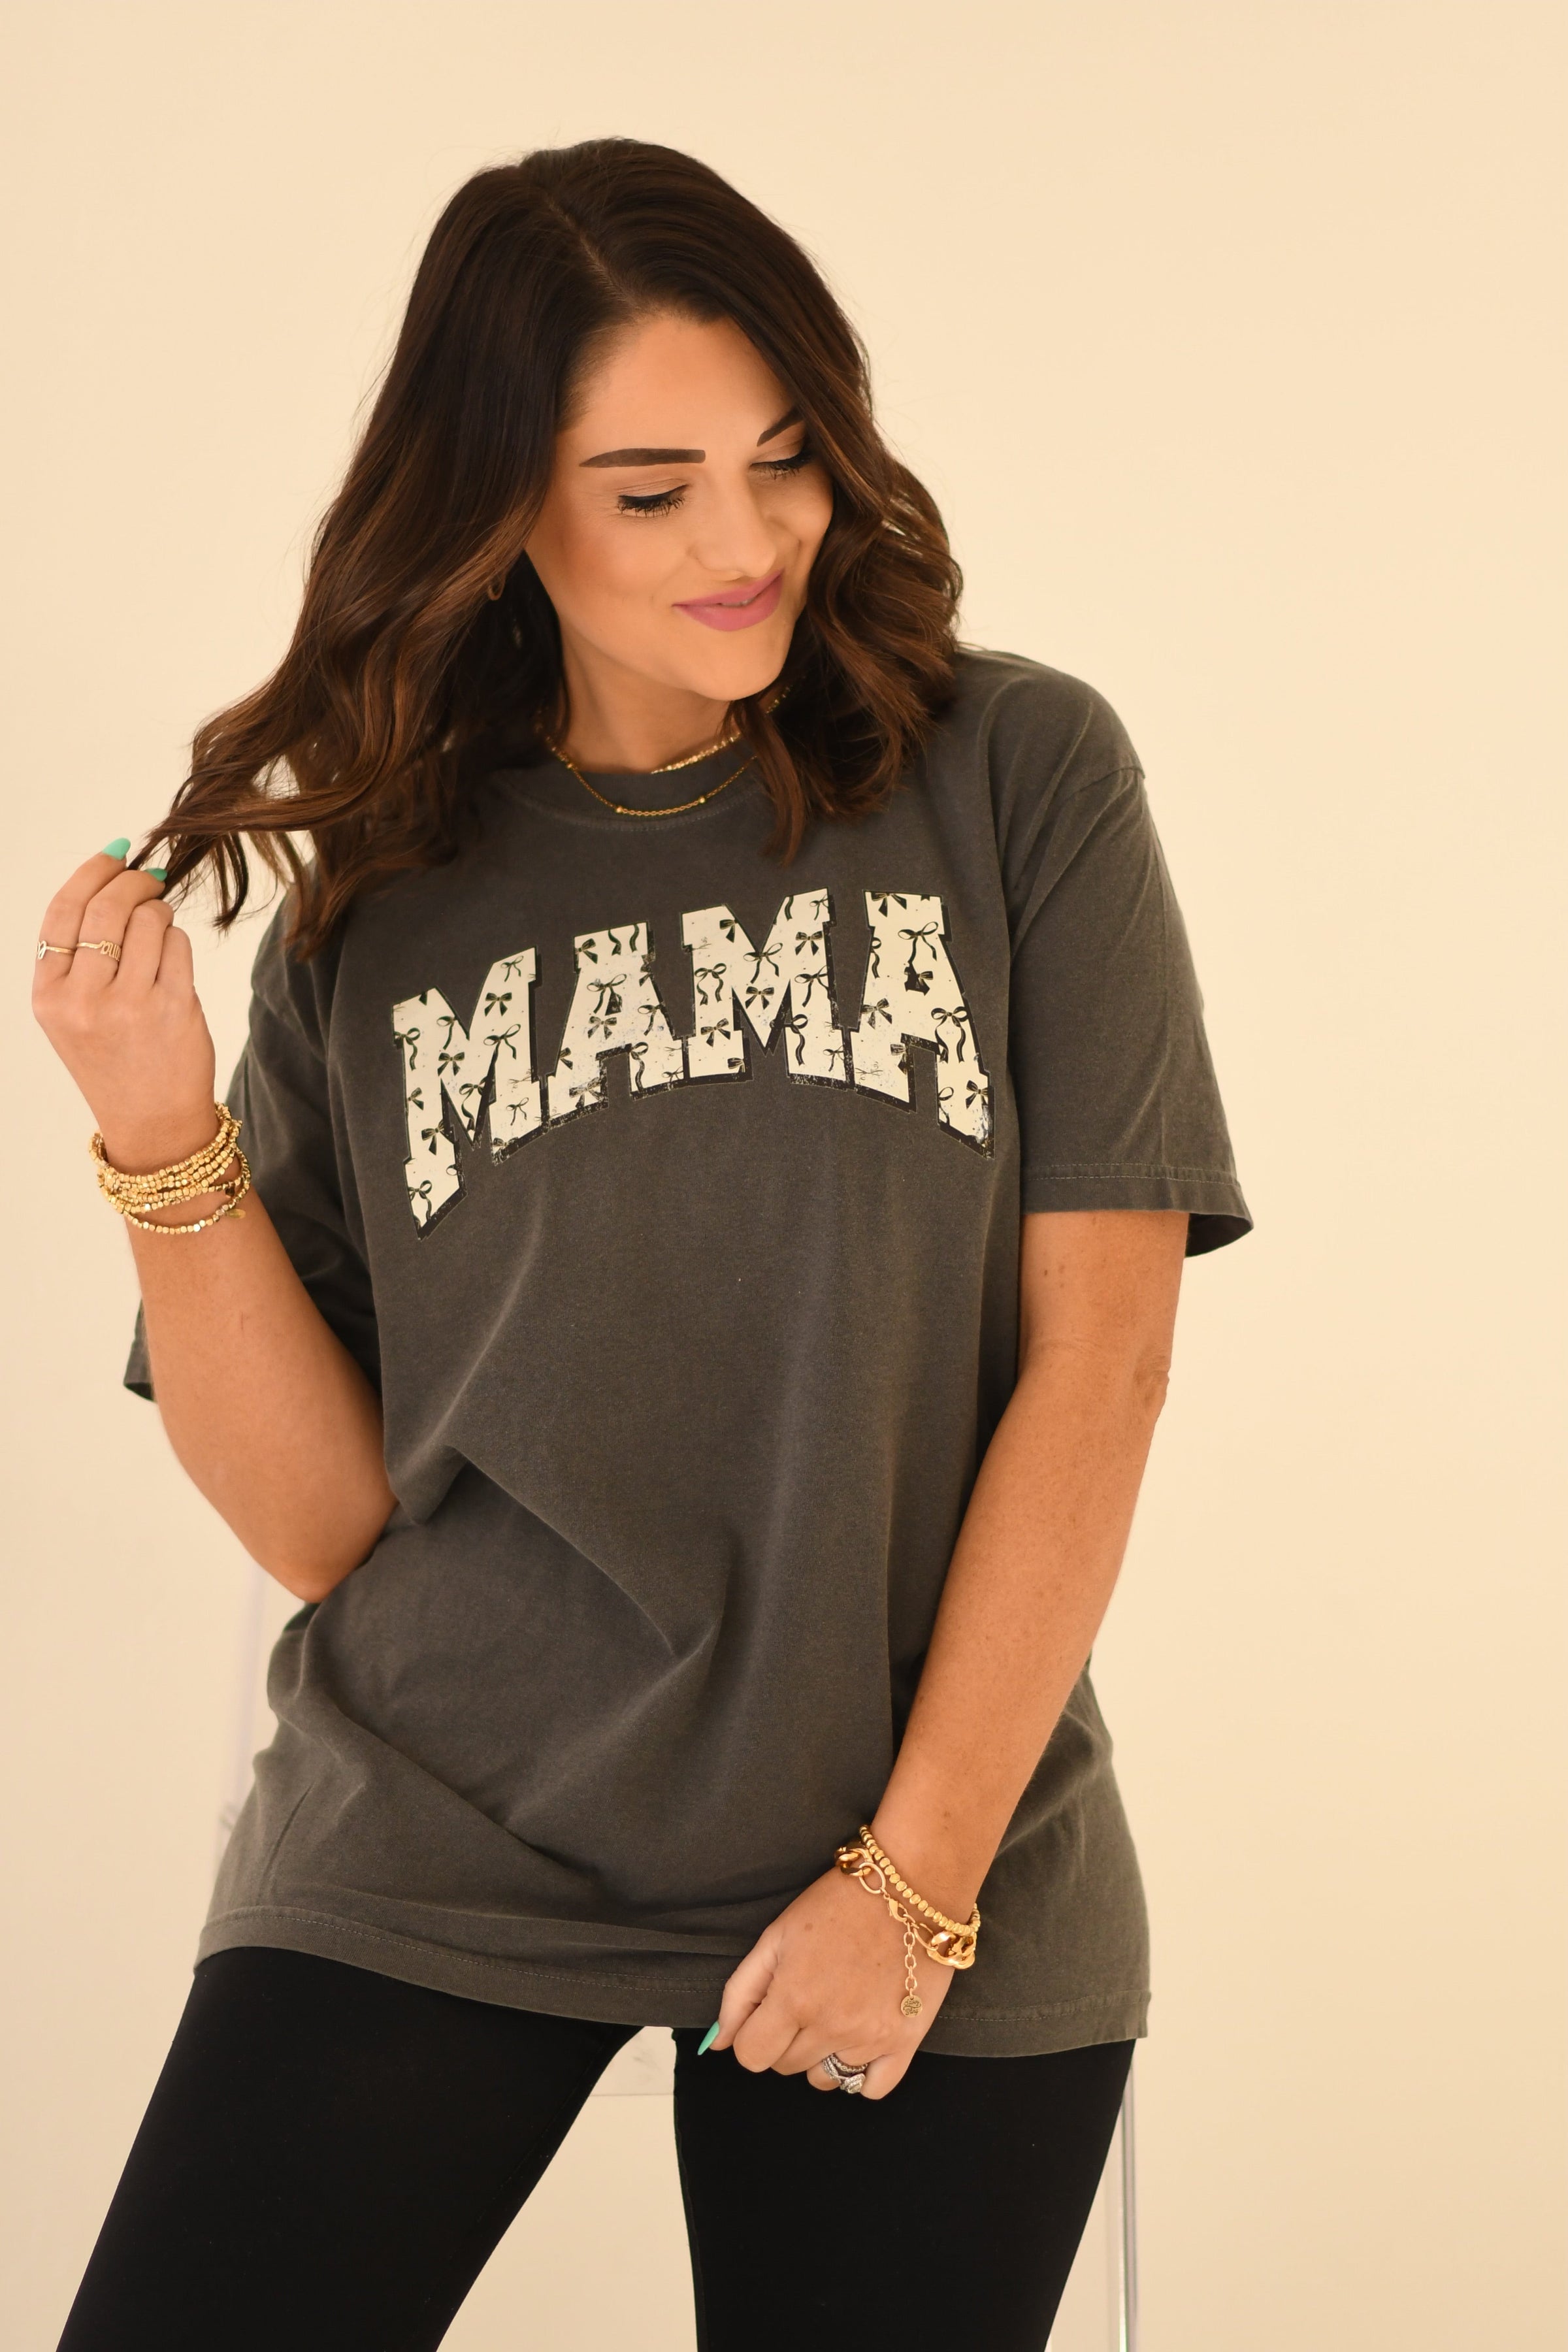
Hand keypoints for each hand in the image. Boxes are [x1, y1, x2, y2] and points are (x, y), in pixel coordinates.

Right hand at [33, 847, 218, 1170]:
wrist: (151, 1121)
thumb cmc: (113, 1057)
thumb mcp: (71, 1012)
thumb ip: (78, 953)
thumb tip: (112, 872)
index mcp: (49, 995)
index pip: (63, 911)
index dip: (92, 871)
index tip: (115, 852)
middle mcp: (83, 1000)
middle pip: (108, 907)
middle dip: (134, 881)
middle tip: (149, 878)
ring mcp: (130, 1005)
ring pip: (149, 921)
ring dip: (160, 912)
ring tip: (159, 929)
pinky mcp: (174, 1008)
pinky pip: (180, 945)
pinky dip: (178, 941)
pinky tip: (172, 960)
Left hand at [710, 1864, 954, 2099]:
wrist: (911, 1888)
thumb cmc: (839, 1904)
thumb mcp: (778, 1935)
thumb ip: (741, 1993)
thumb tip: (718, 2043)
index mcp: (794, 1998)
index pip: (751, 2056)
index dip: (753, 2035)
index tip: (769, 2013)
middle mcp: (831, 2026)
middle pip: (786, 2066)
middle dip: (786, 2039)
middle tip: (807, 1999)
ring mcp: (870, 2039)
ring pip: (826, 2078)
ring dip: (822, 2053)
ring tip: (838, 2011)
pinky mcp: (905, 2042)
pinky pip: (871, 2089)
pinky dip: (862, 2073)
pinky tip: (862, 2038)